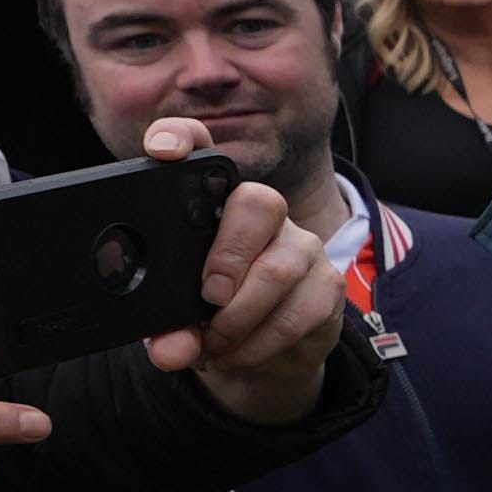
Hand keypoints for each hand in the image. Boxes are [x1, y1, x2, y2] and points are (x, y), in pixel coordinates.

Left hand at [134, 123, 333, 419]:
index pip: (201, 149)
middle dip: (229, 256)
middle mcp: (263, 214)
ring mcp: (302, 245)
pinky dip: (262, 342)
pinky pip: (299, 310)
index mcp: (213, 205)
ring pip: (280, 268)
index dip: (182, 138)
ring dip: (240, 318)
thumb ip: (170, 333)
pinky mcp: (328, 285)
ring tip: (216, 344)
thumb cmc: (214, 315)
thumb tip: (171, 350)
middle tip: (206, 298)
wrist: (264, 353)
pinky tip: (240, 352)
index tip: (163, 150)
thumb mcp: (179, 322)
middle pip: (259, 202)